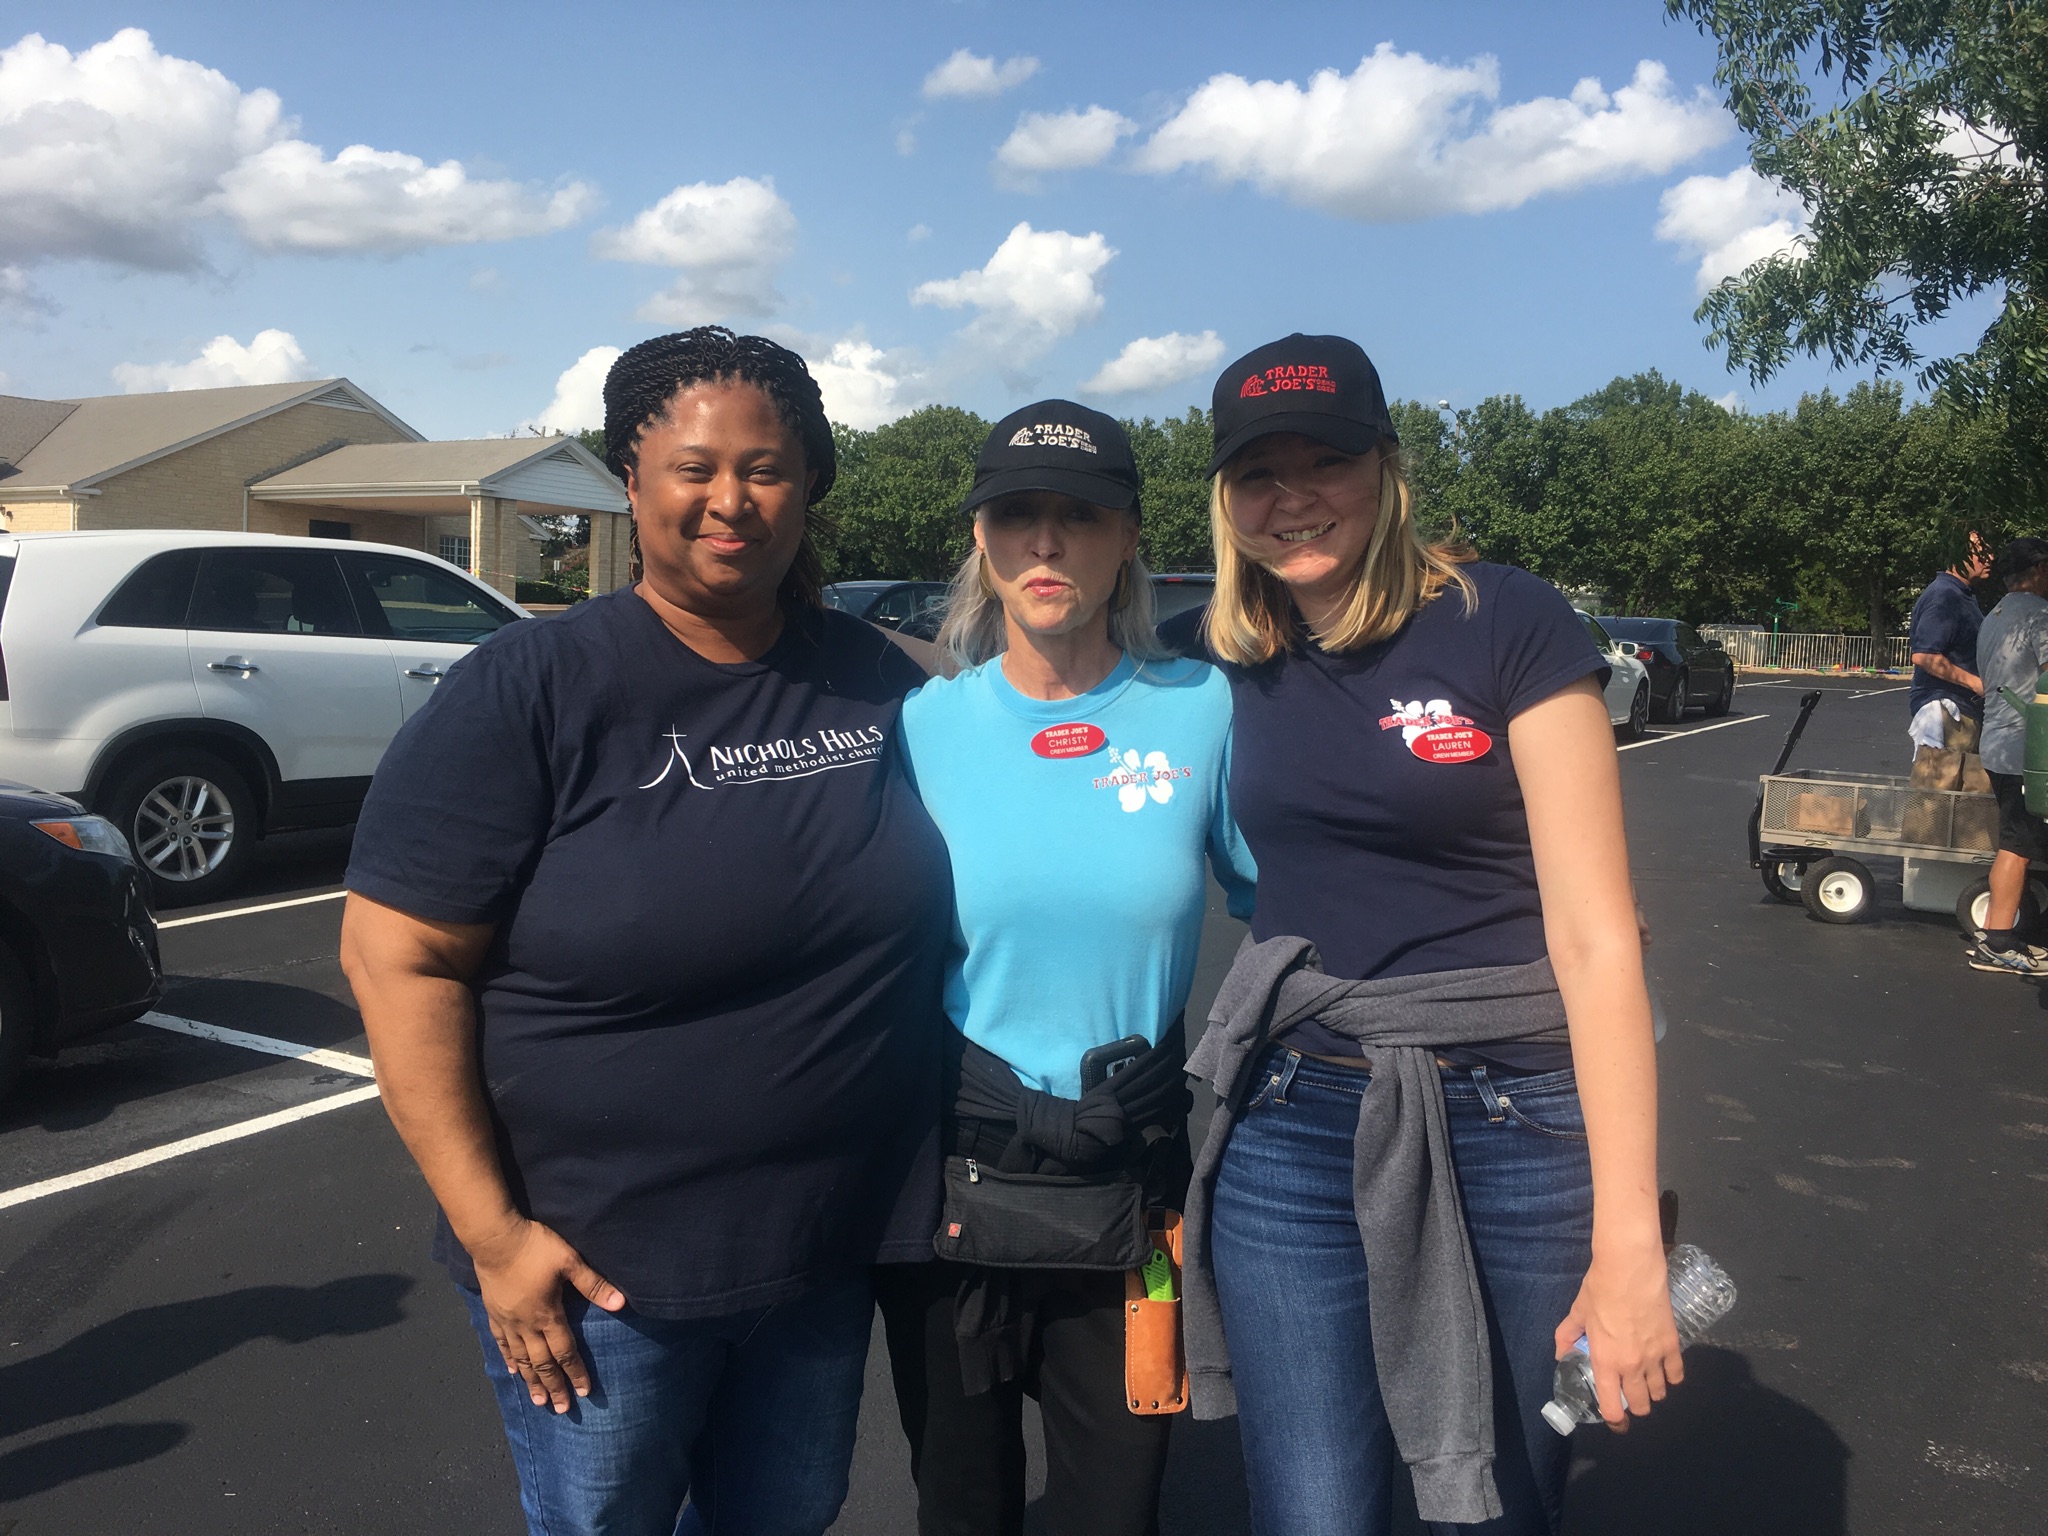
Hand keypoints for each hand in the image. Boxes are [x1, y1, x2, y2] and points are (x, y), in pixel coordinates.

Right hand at [469, 1216, 624, 1412]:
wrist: (495, 1239)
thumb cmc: (536, 1247)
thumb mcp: (570, 1261)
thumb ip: (593, 1284)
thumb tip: (620, 1304)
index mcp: (548, 1315)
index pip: (565, 1352)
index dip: (575, 1372)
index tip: (583, 1392)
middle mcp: (527, 1325)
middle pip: (542, 1362)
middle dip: (554, 1386)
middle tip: (562, 1409)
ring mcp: (508, 1321)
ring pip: (521, 1359)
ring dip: (531, 1381)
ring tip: (538, 1401)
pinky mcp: (494, 1313)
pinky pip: (501, 1343)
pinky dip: (508, 1359)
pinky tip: (512, 1371)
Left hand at [1556, 1240, 1682, 1429]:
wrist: (1630, 1268)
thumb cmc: (1600, 1289)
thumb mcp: (1577, 1312)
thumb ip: (1567, 1336)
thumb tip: (1560, 1354)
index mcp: (1606, 1362)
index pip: (1613, 1408)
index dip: (1614, 1419)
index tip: (1614, 1418)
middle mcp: (1632, 1366)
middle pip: (1641, 1405)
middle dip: (1635, 1406)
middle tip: (1630, 1394)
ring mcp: (1655, 1357)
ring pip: (1660, 1393)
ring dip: (1653, 1392)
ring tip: (1647, 1381)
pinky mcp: (1673, 1344)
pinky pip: (1677, 1374)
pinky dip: (1672, 1377)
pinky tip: (1665, 1370)